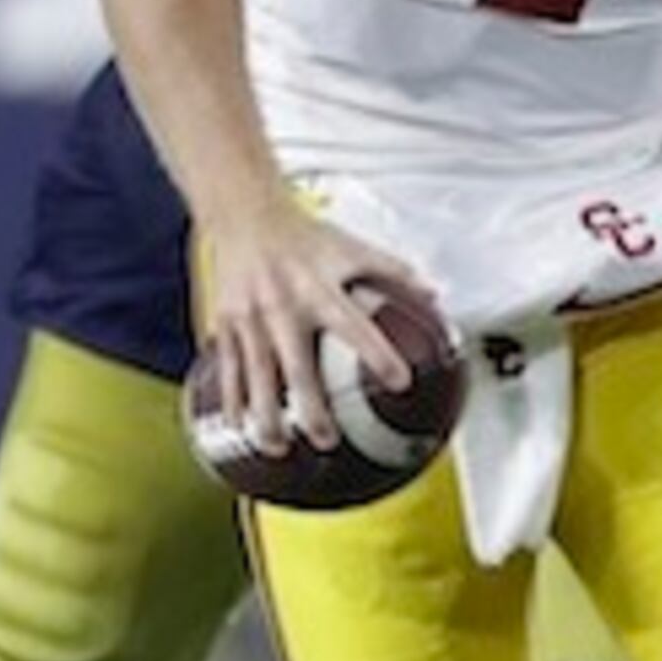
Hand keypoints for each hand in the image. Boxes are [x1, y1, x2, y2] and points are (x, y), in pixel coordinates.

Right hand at [196, 199, 429, 453]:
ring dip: (267, 415)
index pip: (354, 326)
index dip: (378, 353)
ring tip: (278, 446)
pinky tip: (239, 427)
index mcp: (318, 289)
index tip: (399, 381)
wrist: (245, 214)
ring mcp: (251, 318)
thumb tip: (434, 294)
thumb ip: (394, 272)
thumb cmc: (301, 235)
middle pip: (297, 366)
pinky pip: (229, 368)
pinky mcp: (227, 323)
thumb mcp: (351, 248)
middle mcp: (283, 307)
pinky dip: (232, 400)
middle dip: (310, 407)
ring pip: (257, 376)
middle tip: (326, 440)